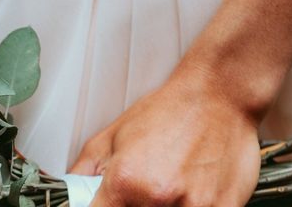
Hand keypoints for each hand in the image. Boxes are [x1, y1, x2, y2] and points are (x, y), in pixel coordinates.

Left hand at [70, 69, 260, 205]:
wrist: (218, 97)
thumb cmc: (169, 111)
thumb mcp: (113, 135)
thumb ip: (86, 171)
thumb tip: (73, 194)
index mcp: (126, 181)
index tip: (107, 201)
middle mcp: (158, 199)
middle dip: (131, 204)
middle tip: (142, 187)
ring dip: (164, 205)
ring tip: (170, 184)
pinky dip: (188, 206)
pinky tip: (191, 188)